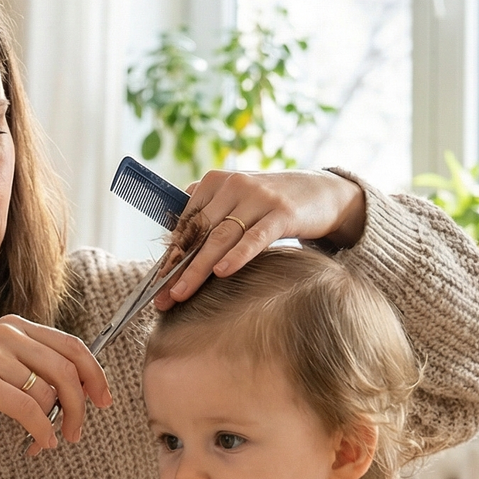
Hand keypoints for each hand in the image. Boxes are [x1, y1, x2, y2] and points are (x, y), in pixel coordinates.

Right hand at [0, 315, 110, 455]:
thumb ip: (27, 365)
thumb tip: (71, 391)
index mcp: (14, 326)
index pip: (72, 345)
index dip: (95, 373)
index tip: (104, 399)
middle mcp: (6, 334)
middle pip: (68, 370)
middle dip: (81, 405)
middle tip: (78, 431)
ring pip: (50, 392)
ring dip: (57, 423)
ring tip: (47, 440)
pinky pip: (29, 409)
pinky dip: (42, 430)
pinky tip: (40, 443)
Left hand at [155, 169, 365, 308]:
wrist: (322, 191)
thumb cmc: (272, 202)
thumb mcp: (236, 198)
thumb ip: (207, 209)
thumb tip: (174, 233)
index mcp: (215, 181)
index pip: (185, 223)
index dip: (170, 255)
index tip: (156, 284)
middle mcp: (233, 185)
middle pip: (198, 233)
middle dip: (178, 268)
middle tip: (163, 297)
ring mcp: (258, 198)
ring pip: (221, 237)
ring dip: (198, 268)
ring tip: (182, 293)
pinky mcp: (282, 212)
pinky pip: (255, 237)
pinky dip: (238, 255)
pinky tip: (222, 272)